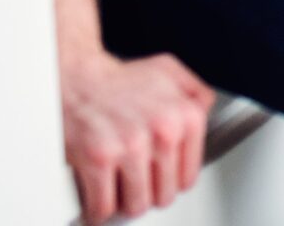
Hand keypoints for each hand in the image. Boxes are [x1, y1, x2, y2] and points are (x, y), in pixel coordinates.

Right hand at [61, 48, 214, 223]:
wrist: (76, 78)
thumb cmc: (120, 79)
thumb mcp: (171, 73)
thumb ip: (197, 94)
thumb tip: (207, 114)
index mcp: (187, 116)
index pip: (187, 178)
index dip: (170, 183)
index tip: (160, 182)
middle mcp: (164, 132)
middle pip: (163, 195)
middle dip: (148, 195)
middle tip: (136, 187)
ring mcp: (131, 147)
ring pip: (136, 205)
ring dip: (125, 204)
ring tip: (119, 194)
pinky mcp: (99, 159)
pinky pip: (103, 206)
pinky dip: (98, 210)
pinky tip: (98, 201)